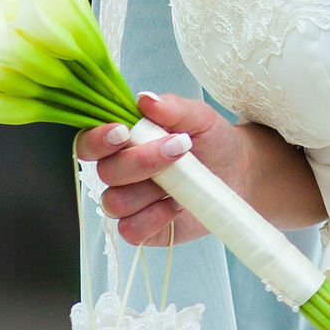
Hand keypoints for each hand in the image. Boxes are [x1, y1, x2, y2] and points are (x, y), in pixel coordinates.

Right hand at [74, 91, 239, 246]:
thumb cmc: (213, 141)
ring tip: (183, 180)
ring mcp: (130, 202)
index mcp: (123, 142)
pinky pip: (131, 230)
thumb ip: (172, 107)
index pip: (89, 143)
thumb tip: (145, 99)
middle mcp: (120, 173)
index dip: (98, 140)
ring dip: (151, 191)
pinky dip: (155, 218)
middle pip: (106, 172)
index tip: (124, 132)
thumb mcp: (199, 117)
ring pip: (115, 203)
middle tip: (180, 149)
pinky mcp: (144, 228)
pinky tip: (177, 204)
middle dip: (142, 161)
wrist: (240, 173)